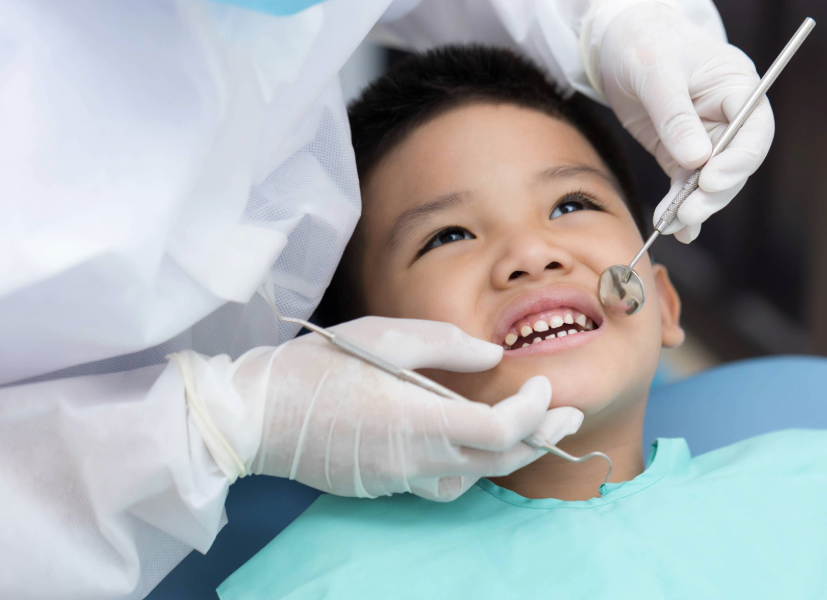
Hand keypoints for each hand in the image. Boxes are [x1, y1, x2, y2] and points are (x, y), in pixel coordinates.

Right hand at [171, 317, 582, 500]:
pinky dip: (472, 465)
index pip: (499, 432)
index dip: (533, 412)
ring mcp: (399, 478)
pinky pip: (443, 483)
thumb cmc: (317, 367)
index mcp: (418, 420)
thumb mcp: (383, 336)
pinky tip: (475, 443)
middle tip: (569, 414)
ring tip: (533, 427)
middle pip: (499, 462)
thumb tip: (493, 358)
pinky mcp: (385, 484)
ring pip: (475, 479)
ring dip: (511, 455)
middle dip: (543, 437)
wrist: (256, 415)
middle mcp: (415, 460)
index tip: (544, 384)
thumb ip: (446, 346)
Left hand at [590, 1, 773, 241]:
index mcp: (737, 87)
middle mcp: (728, 117)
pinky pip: (686, 185)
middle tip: (689, 212)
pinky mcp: (680, 154)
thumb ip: (675, 115)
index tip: (711, 179)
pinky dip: (679, 207)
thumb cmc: (644, 42)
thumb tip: (696, 160)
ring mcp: (705, 138)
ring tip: (672, 224)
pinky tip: (673, 227)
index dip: (739, 159)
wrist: (617, 43)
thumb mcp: (656, 71)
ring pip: (710, 182)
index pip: (754, 130)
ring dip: (694, 205)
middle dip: (713, 192)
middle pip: (735, 164)